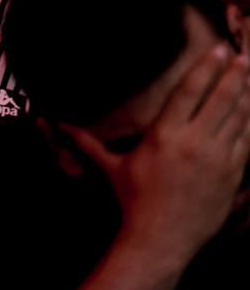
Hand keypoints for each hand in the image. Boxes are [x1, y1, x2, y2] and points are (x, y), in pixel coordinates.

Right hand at [67, 44, 249, 261]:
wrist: (161, 238)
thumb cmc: (134, 201)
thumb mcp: (112, 168)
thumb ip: (89, 143)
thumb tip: (59, 127)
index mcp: (163, 137)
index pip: (189, 93)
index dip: (205, 68)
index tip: (218, 50)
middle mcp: (193, 143)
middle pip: (221, 100)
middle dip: (233, 75)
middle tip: (240, 57)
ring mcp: (217, 159)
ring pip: (239, 118)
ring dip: (245, 94)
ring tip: (249, 75)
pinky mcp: (233, 174)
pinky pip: (247, 141)